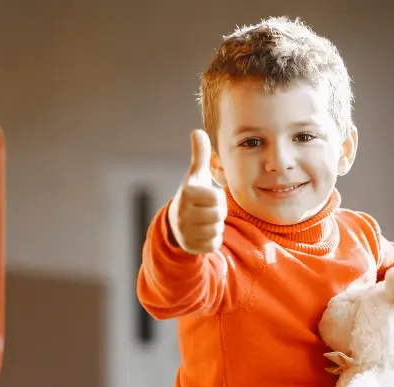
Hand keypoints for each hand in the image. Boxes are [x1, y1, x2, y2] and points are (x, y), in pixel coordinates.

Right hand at [167, 129, 225, 253]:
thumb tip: (198, 131)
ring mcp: (185, 232)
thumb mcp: (196, 175)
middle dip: (218, 212)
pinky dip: (213, 239)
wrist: (176, 223)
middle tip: (210, 209)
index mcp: (186, 194)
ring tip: (206, 220)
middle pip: (218, 215)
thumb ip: (200, 155)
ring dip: (216, 225)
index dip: (218, 198)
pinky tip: (204, 232)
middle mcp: (182, 213)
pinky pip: (213, 244)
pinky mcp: (190, 247)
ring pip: (217, 230)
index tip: (210, 197)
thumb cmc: (193, 195)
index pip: (216, 198)